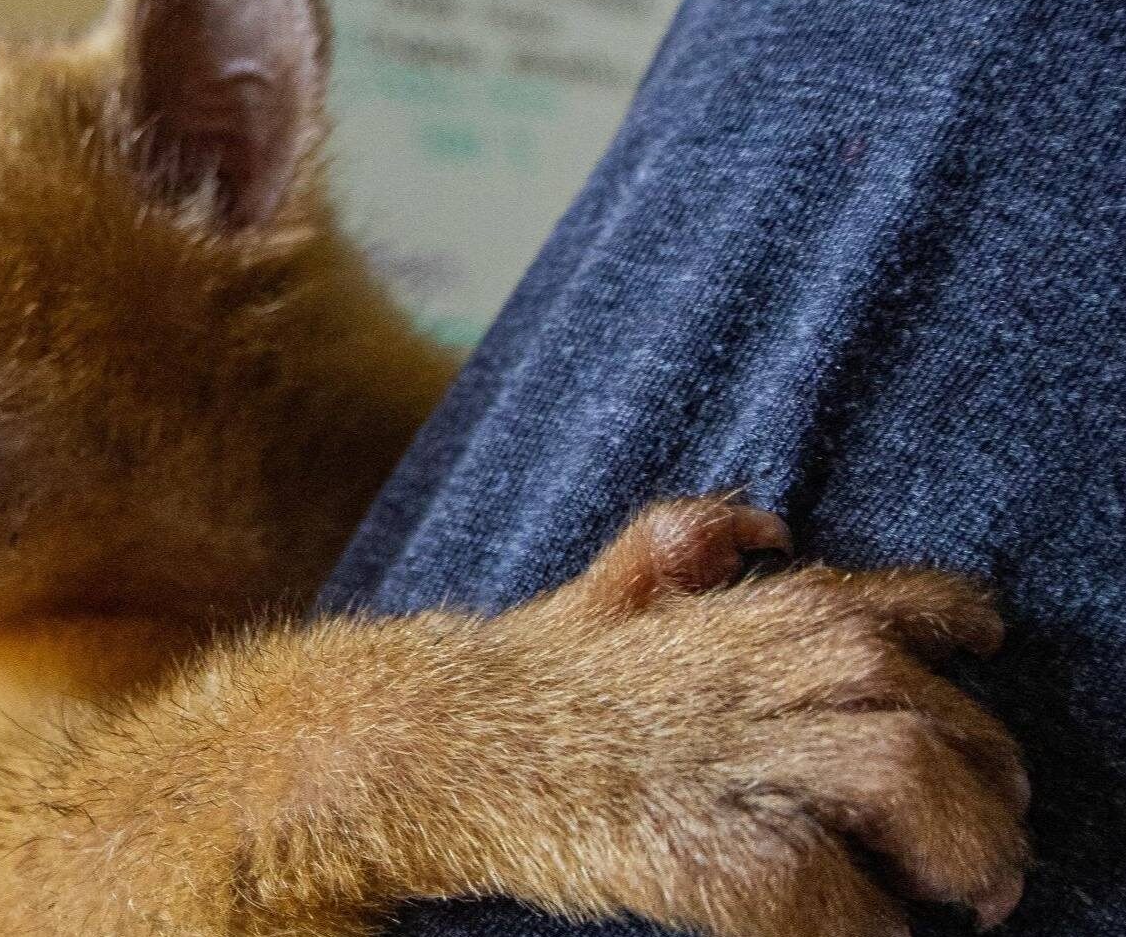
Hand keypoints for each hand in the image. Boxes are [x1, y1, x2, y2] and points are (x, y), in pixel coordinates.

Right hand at [496, 497, 1028, 936]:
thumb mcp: (612, 586)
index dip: (965, 634)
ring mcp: (754, 756)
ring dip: (963, 852)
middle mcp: (778, 668)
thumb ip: (688, 543)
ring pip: (919, 785)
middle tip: (980, 854)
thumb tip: (771, 525)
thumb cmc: (533, 676)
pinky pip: (846, 906)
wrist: (437, 740)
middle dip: (984, 788)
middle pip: (944, 717)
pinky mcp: (726, 853)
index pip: (920, 606)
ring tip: (967, 899)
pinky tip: (864, 934)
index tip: (981, 659)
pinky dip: (872, 931)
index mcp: (766, 610)